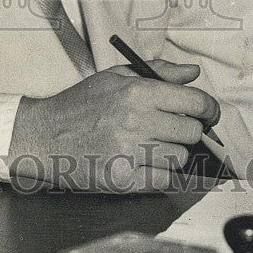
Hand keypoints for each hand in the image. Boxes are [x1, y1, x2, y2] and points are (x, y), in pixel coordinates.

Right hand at [7, 60, 219, 192]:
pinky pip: (164, 180)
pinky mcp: (124, 179)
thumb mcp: (116, 76)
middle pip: (192, 133)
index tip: (208, 114)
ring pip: (180, 158)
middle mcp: (136, 121)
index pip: (196, 103)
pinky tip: (145, 163)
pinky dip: (160, 173)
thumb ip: (159, 72)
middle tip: (172, 130)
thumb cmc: (80, 105)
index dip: (209, 110)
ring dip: (172, 153)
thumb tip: (192, 73)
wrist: (44, 136)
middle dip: (188, 131)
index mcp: (137, 91)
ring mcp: (130, 152)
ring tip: (151, 145)